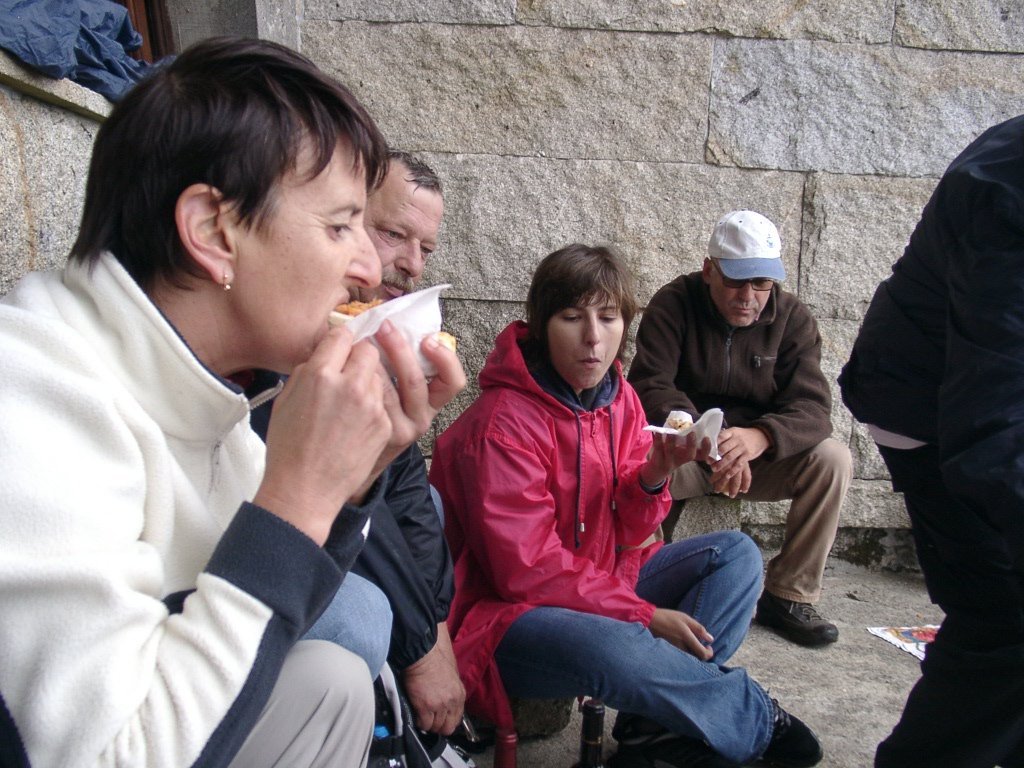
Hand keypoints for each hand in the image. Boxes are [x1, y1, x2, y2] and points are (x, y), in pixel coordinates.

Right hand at [255, 328, 390, 544]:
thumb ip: (308, 370)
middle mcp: (351, 385)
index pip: (342, 336)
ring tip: (350, 402)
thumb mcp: (286, 398)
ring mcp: (372, 406)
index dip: (340, 340)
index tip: (339, 346)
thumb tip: (324, 353)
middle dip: (359, 356)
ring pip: (379, 376)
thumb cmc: (288, 445)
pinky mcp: (385, 425)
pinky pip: (383, 402)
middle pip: (368, 350)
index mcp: (320, 374)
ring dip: (368, 381)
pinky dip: (373, 407)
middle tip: (349, 370)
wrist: (305, 489)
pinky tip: (356, 423)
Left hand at [350, 322, 466, 501]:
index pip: (453, 381)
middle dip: (399, 348)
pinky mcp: (372, 433)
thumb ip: (405, 366)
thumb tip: (398, 325)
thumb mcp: (402, 395)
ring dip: (372, 359)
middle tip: (384, 327)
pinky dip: (356, 379)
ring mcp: (396, 429)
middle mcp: (420, 419)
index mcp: (432, 404)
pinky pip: (365, 399)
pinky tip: (347, 366)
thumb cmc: (376, 414)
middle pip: (415, 380)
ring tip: (361, 341)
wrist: (350, 457)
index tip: (428, 339)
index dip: (445, 358)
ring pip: (386, 387)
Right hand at [402, 623, 465, 734]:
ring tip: (421, 715)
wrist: (423, 654)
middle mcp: (452, 702)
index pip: (457, 719)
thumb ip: (451, 693)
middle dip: (437, 726)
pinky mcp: (425, 706)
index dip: (447, 722)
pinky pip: (423, 724)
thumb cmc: (435, 660)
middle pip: (447, 727)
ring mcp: (439, 705)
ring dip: (427, 723)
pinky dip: (418, 722)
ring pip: (434, 727)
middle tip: (429, 720)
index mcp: (460, 694)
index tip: (439, 720)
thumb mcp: (451, 677)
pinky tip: (415, 713)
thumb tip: (446, 704)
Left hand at [639, 431, 713, 488]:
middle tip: (692, 433)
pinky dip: (657, 440)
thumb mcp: (681, 450)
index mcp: (689, 456)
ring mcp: (669, 461)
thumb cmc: (672, 455)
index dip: (706, 448)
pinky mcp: (657, 459)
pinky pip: (657, 449)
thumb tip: (692, 422)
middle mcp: (681, 459)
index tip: (706, 438)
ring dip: (672, 441)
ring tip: (672, 431)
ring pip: (671, 452)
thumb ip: (687, 438)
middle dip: (692, 444)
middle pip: (689, 455)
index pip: (702, 455)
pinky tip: (658, 432)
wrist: (656, 470)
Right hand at [648, 608, 713, 660]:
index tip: (709, 646)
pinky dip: (686, 653)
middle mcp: (681, 648)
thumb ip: (699, 629)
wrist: (649, 621)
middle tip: (701, 645)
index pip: (703, 654)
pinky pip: (682, 657)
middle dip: (702, 653)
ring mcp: (675, 651)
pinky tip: (683, 645)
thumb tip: (710, 639)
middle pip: (697, 659)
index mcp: (687, 638)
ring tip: (692, 643)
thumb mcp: (685, 618)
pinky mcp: (670, 652)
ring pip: (689, 658)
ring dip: (694, 653)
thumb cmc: (668, 617)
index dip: (709, 653)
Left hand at [709, 427, 768, 497]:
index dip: (713, 444)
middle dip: (715, 456)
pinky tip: (727, 475)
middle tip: (708, 462)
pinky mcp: (747, 455)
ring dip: (721, 464)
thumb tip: (708, 443)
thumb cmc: (742, 436)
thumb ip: (723, 436)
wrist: (760, 436)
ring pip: (730, 457)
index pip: (721, 437)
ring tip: (713, 469)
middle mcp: (737, 439)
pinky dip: (732, 470)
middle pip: (724, 448)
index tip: (707, 450)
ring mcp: (743, 447)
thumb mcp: (733, 432)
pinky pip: (739, 464)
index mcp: (732, 432)